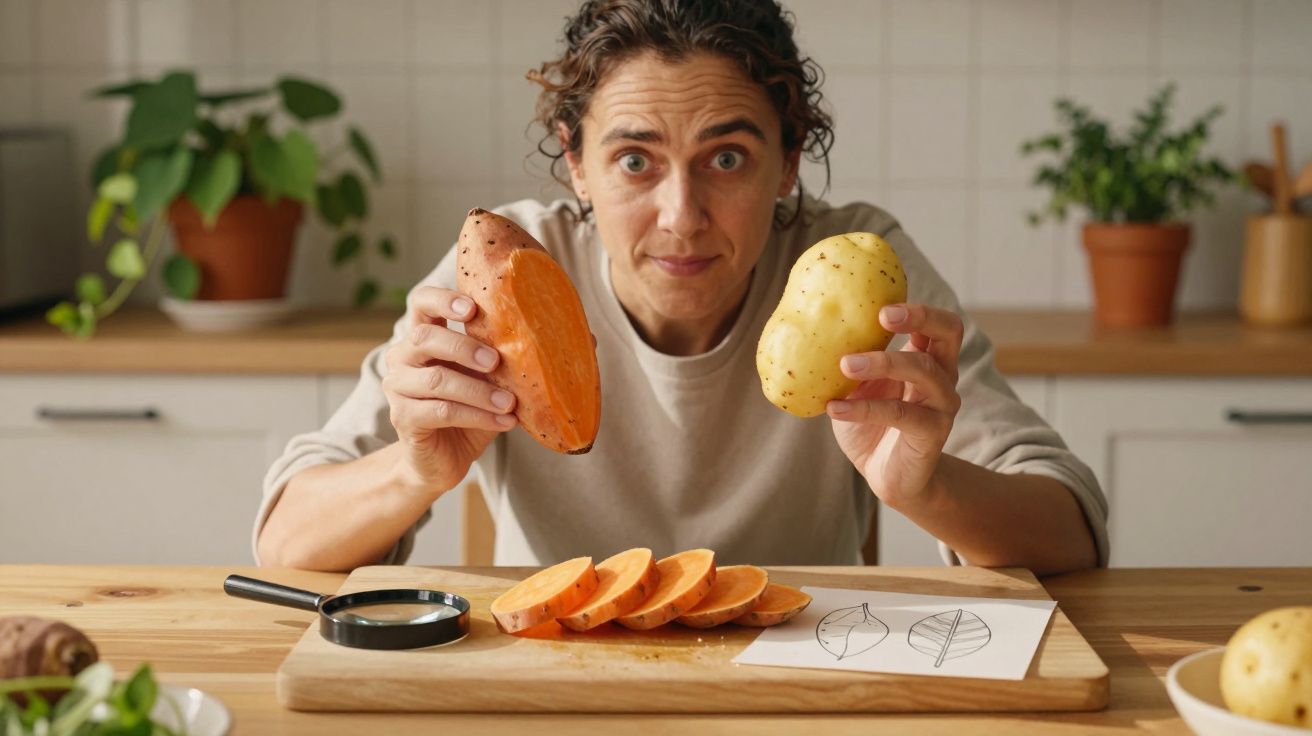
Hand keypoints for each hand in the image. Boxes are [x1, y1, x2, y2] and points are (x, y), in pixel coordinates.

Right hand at [382, 286, 517, 493]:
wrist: (446, 459)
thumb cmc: (472, 409)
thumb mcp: (499, 380)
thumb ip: (526, 356)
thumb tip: (589, 339)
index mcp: (425, 336)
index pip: (421, 302)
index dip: (442, 300)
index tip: (472, 309)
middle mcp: (404, 357)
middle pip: (424, 338)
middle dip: (464, 346)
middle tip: (496, 360)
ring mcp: (398, 388)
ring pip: (437, 379)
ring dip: (479, 390)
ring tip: (511, 401)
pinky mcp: (404, 419)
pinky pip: (441, 412)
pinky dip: (477, 415)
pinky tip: (505, 421)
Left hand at [826, 303, 963, 508]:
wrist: (887, 476)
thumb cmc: (871, 424)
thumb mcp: (858, 387)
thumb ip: (851, 362)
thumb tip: (812, 330)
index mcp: (927, 359)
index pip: (938, 322)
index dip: (917, 308)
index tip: (881, 305)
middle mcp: (942, 377)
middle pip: (948, 333)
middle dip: (919, 318)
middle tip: (882, 316)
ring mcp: (942, 404)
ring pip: (923, 370)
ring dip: (882, 362)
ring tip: (844, 364)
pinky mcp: (932, 433)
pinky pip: (900, 414)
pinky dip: (863, 408)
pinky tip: (834, 407)